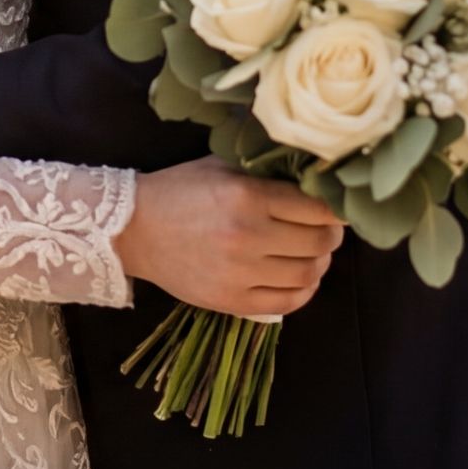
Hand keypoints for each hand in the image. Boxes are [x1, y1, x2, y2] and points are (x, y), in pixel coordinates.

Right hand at [111, 158, 341, 319]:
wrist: (132, 230)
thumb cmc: (179, 190)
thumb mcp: (220, 165)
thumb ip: (264, 169)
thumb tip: (313, 173)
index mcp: (246, 195)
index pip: (317, 208)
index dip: (335, 208)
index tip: (334, 207)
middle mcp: (247, 235)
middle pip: (319, 242)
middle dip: (331, 235)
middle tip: (326, 229)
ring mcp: (240, 272)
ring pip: (308, 274)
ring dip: (319, 263)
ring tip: (311, 253)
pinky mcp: (231, 301)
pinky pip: (288, 303)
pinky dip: (304, 291)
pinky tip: (299, 278)